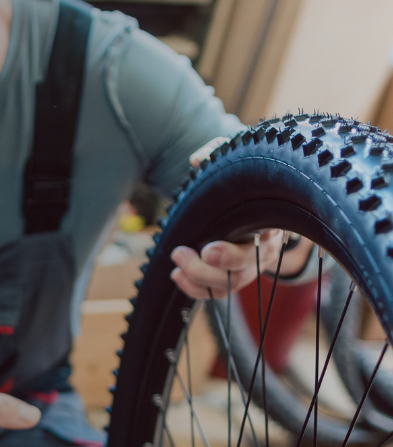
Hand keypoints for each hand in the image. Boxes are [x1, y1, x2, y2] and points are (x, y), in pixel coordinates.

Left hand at [170, 137, 311, 298]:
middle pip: (242, 272)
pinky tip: (177, 276)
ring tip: (175, 265)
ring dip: (197, 280)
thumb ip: (218, 153)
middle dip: (206, 270)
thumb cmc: (245, 177)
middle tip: (179, 253)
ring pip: (229, 286)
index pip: (258, 245)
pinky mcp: (237, 274)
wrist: (257, 193)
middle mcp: (266, 248)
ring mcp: (253, 265)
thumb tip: (196, 159)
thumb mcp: (237, 159)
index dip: (232, 254)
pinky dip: (196, 290)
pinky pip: (219, 293)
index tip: (207, 249)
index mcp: (271, 222)